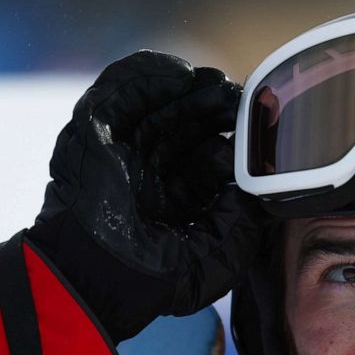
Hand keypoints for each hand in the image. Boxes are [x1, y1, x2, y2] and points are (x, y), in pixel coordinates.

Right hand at [27, 51, 262, 341]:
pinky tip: (181, 74)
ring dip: (192, 91)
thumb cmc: (154, 279)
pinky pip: (120, 90)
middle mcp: (150, 172)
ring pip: (160, 106)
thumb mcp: (218, 257)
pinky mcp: (93, 130)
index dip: (237, 144)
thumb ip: (245, 225)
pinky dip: (149, 76)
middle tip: (245, 100)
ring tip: (221, 84)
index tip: (261, 131)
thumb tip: (261, 189)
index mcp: (177, 200)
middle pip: (188, 127)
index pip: (211, 160)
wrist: (99, 277)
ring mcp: (122, 150)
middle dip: (218, 111)